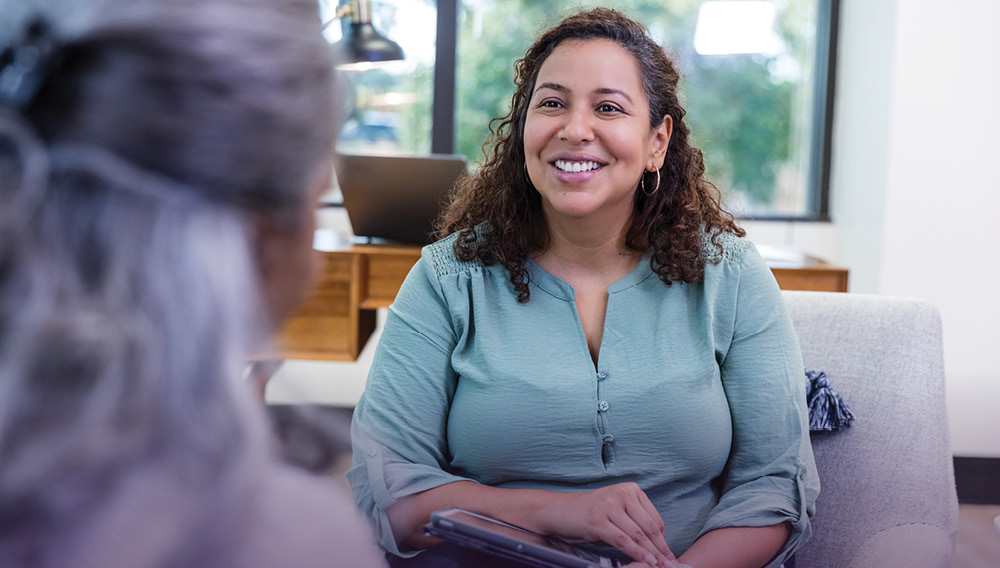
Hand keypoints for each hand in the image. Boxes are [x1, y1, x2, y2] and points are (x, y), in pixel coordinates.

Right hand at [536, 482, 679, 567]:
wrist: (557, 511)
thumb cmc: (586, 514)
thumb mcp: (614, 511)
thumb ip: (633, 522)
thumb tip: (655, 546)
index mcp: (629, 489)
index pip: (654, 518)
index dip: (663, 540)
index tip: (669, 555)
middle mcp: (621, 494)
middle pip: (649, 527)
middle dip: (661, 549)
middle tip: (670, 565)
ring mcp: (609, 506)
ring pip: (638, 534)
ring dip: (652, 554)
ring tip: (661, 566)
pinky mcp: (598, 521)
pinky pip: (623, 540)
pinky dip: (637, 553)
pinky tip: (646, 561)